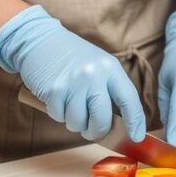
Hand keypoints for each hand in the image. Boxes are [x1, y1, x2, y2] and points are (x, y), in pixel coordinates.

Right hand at [0, 5, 145, 141]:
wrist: (38, 40)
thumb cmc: (71, 57)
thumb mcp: (98, 65)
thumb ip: (109, 89)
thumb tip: (119, 124)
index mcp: (110, 68)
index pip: (129, 99)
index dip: (135, 121)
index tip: (136, 137)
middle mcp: (94, 75)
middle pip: (102, 120)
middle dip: (96, 131)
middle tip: (90, 130)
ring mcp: (74, 83)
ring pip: (78, 123)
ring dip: (73, 122)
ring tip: (70, 105)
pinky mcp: (54, 90)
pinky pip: (59, 117)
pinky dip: (57, 113)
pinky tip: (56, 98)